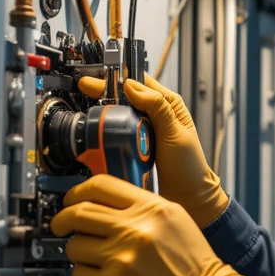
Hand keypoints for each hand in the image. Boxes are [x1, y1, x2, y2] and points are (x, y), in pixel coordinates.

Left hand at [50, 174, 249, 275]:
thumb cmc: (194, 266)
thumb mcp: (176, 221)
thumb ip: (143, 208)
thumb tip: (107, 205)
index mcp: (152, 209)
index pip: (101, 185)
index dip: (78, 191)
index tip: (71, 199)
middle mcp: (135, 229)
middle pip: (78, 212)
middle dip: (62, 219)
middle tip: (60, 226)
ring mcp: (121, 258)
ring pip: (75, 245)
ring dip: (76, 251)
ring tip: (90, 257)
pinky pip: (79, 274)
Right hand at [77, 74, 229, 226]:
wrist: (188, 198)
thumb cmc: (189, 167)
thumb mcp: (175, 133)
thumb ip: (157, 108)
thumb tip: (132, 86)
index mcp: (168, 104)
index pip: (140, 82)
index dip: (118, 77)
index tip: (98, 78)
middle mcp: (155, 115)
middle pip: (125, 96)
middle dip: (105, 92)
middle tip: (85, 89)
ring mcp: (143, 130)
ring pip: (119, 113)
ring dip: (105, 111)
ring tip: (89, 107)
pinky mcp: (134, 145)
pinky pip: (118, 133)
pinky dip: (108, 131)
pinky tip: (98, 130)